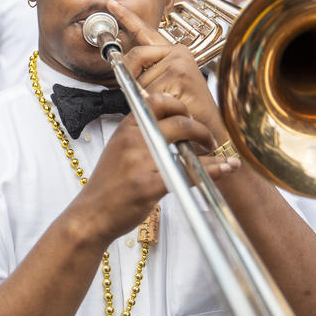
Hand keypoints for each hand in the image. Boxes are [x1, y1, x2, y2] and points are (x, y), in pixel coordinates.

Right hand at [70, 91, 235, 242]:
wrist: (92, 214)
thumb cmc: (108, 185)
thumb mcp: (118, 150)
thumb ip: (141, 136)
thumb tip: (173, 127)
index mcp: (126, 129)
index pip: (157, 101)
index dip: (180, 106)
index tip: (189, 117)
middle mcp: (133, 141)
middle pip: (178, 122)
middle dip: (201, 130)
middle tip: (208, 141)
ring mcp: (140, 163)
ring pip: (187, 149)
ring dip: (211, 153)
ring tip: (223, 159)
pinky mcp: (148, 186)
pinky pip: (187, 174)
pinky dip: (210, 172)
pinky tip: (222, 170)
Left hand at [106, 0, 224, 137]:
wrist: (208, 131)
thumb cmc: (185, 112)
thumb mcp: (160, 88)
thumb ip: (143, 75)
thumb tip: (121, 70)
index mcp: (172, 53)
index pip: (144, 31)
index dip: (126, 17)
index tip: (111, 3)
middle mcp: (178, 52)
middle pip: (134, 56)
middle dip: (130, 78)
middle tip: (145, 96)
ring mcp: (180, 61)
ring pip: (140, 78)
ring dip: (146, 98)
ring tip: (168, 105)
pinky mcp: (180, 74)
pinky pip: (149, 91)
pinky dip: (154, 105)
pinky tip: (173, 108)